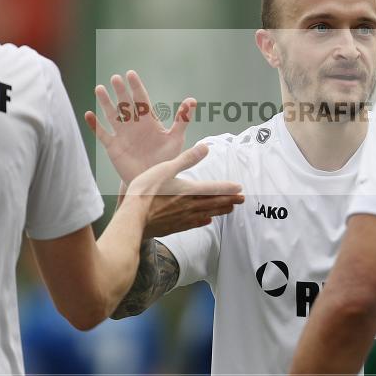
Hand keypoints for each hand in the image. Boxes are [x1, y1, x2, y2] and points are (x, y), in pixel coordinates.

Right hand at [86, 70, 196, 184]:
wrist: (153, 181)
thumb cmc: (166, 158)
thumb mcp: (175, 139)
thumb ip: (182, 120)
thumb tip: (192, 100)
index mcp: (148, 120)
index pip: (141, 99)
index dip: (136, 86)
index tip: (130, 74)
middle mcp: (133, 124)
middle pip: (125, 104)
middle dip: (121, 91)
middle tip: (116, 78)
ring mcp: (122, 134)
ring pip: (111, 115)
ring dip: (105, 102)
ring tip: (99, 89)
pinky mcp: (113, 146)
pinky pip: (102, 134)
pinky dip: (94, 125)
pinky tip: (88, 114)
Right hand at [125, 144, 243, 238]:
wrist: (133, 218)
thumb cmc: (146, 191)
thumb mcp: (165, 168)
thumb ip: (186, 159)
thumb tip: (205, 147)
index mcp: (189, 190)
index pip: (214, 189)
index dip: (228, 188)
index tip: (240, 189)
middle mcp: (189, 206)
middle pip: (214, 203)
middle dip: (229, 200)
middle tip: (241, 200)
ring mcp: (182, 218)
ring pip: (207, 214)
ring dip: (220, 211)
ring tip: (229, 209)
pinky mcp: (174, 227)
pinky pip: (193, 224)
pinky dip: (202, 221)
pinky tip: (206, 221)